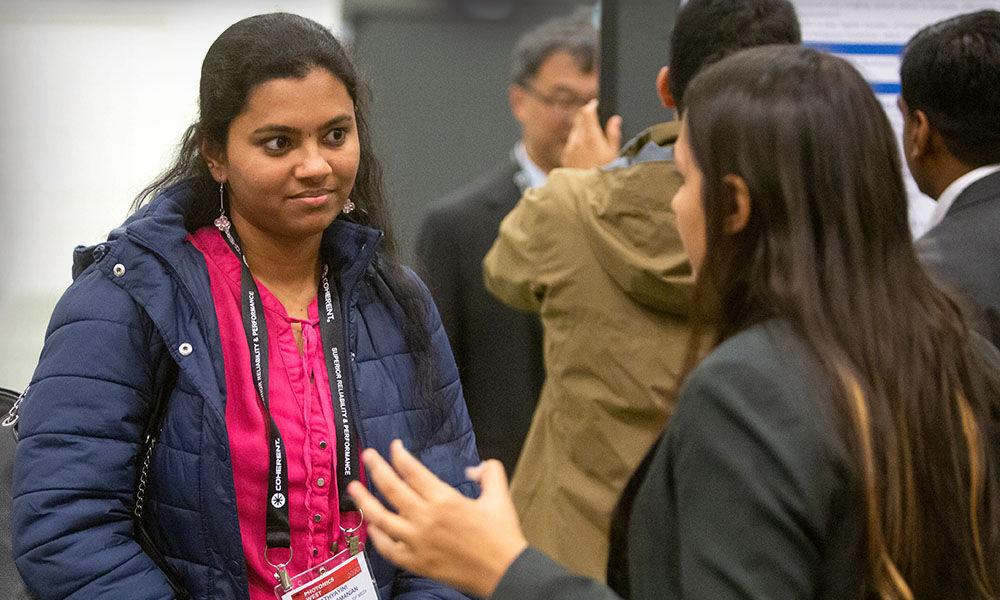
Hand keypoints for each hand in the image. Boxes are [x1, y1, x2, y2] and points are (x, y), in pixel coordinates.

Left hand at [348, 440, 527, 597]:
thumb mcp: (499, 497)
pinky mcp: (416, 562)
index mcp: (445, 499)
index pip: (412, 471)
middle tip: (368, 456)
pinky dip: (376, 536)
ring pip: (381, 517)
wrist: (504, 573)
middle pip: (392, 488)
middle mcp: (426, 518)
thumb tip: (476, 468)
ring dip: (365, 500)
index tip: (394, 447)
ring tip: (354, 487)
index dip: (400, 456)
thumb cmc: (501, 537)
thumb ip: (490, 473)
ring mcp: (417, 541)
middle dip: (377, 467)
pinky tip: (371, 526)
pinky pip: (387, 548)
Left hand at [560, 99, 621, 168]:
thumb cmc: (605, 173)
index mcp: (591, 136)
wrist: (588, 192)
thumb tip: (615, 120)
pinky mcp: (566, 156)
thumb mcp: (614, 154)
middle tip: (593, 117)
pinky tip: (585, 150)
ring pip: (574, 131)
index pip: (587, 112)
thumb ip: (613, 134)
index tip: (595, 104)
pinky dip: (576, 141)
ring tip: (592, 136)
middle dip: (586, 116)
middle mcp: (577, 140)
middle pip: (579, 119)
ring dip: (581, 129)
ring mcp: (570, 148)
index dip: (591, 106)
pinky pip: (570, 143)